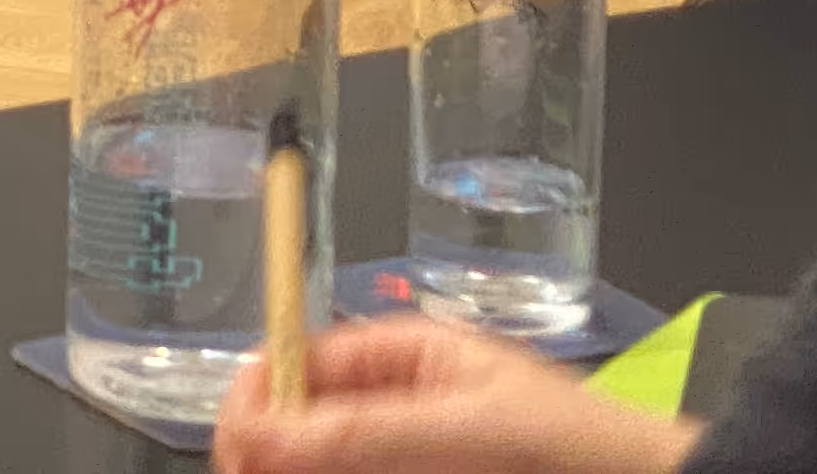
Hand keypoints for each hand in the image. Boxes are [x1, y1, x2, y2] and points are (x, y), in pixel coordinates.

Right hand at [214, 320, 697, 473]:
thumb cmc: (578, 446)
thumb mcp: (462, 428)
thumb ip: (359, 432)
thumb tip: (258, 426)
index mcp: (399, 355)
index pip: (294, 364)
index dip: (255, 404)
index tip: (238, 456)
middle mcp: (394, 404)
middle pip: (298, 429)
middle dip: (273, 458)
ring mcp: (407, 455)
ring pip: (324, 466)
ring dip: (301, 473)